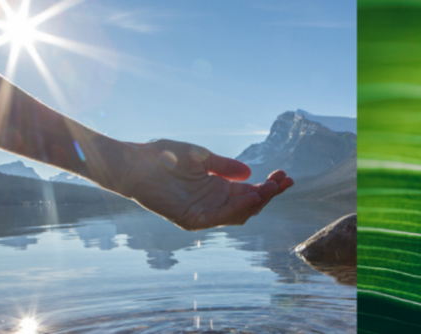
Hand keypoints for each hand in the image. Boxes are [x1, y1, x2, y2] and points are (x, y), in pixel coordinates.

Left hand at [111, 139, 292, 230]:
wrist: (135, 163)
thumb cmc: (164, 156)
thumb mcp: (201, 157)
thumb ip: (224, 166)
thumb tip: (248, 173)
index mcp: (217, 189)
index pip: (250, 192)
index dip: (269, 186)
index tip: (285, 175)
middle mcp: (213, 203)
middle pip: (249, 205)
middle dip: (269, 194)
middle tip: (285, 181)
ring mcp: (203, 213)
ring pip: (238, 214)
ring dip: (256, 203)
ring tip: (271, 189)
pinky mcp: (191, 219)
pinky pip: (218, 218)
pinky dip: (236, 209)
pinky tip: (251, 196)